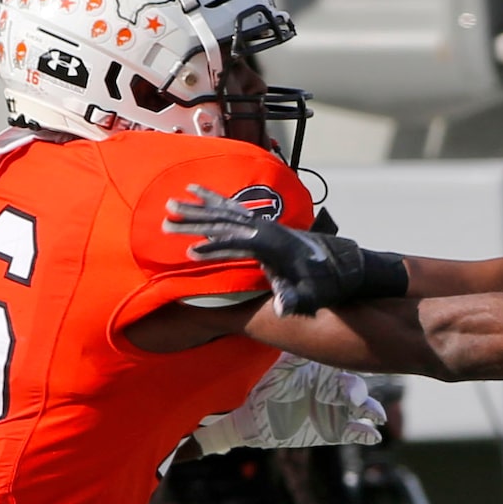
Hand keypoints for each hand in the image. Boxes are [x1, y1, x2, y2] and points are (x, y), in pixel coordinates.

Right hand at [168, 186, 409, 314]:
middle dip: (193, 222)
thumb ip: (294, 299)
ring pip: (222, 210)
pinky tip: (195, 191)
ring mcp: (261, 221)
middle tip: (165, 222)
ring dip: (195, 208)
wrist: (337, 263)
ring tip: (170, 204)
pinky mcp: (260, 220)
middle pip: (222, 221)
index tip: (191, 253)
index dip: (214, 249)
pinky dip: (211, 199)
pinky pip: (231, 206)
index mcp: (269, 244)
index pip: (236, 244)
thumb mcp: (308, 294)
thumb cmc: (320, 282)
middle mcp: (263, 227)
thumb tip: (285, 311)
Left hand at [193, 356, 387, 454]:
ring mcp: (327, 402)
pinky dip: (365, 430)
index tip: (329, 365)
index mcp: (294, 364)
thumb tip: (177, 402)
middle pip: (340, 375)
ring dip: (365, 405)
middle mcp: (315, 378)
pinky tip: (372, 434)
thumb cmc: (230, 399)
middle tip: (354, 394)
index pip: (316, 353)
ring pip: (355, 398)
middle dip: (351, 384)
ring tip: (372, 416)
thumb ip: (210, 387)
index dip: (327, 357)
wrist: (240, 420)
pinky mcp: (333, 426)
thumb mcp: (222, 395)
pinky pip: (355, 427)